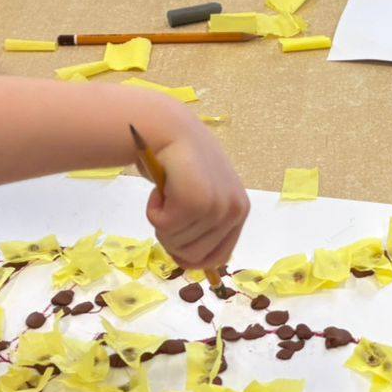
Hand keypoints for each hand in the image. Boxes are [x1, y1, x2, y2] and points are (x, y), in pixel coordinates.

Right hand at [145, 123, 248, 269]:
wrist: (169, 129)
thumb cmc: (179, 163)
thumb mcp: (200, 198)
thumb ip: (202, 226)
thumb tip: (190, 262)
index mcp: (238, 211)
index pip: (218, 258)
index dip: (190, 258)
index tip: (174, 245)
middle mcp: (235, 211)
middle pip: (194, 258)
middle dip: (171, 239)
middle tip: (166, 209)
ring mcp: (218, 207)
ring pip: (176, 243)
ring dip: (160, 222)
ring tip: (166, 192)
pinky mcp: (196, 202)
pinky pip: (163, 227)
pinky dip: (153, 210)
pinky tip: (161, 187)